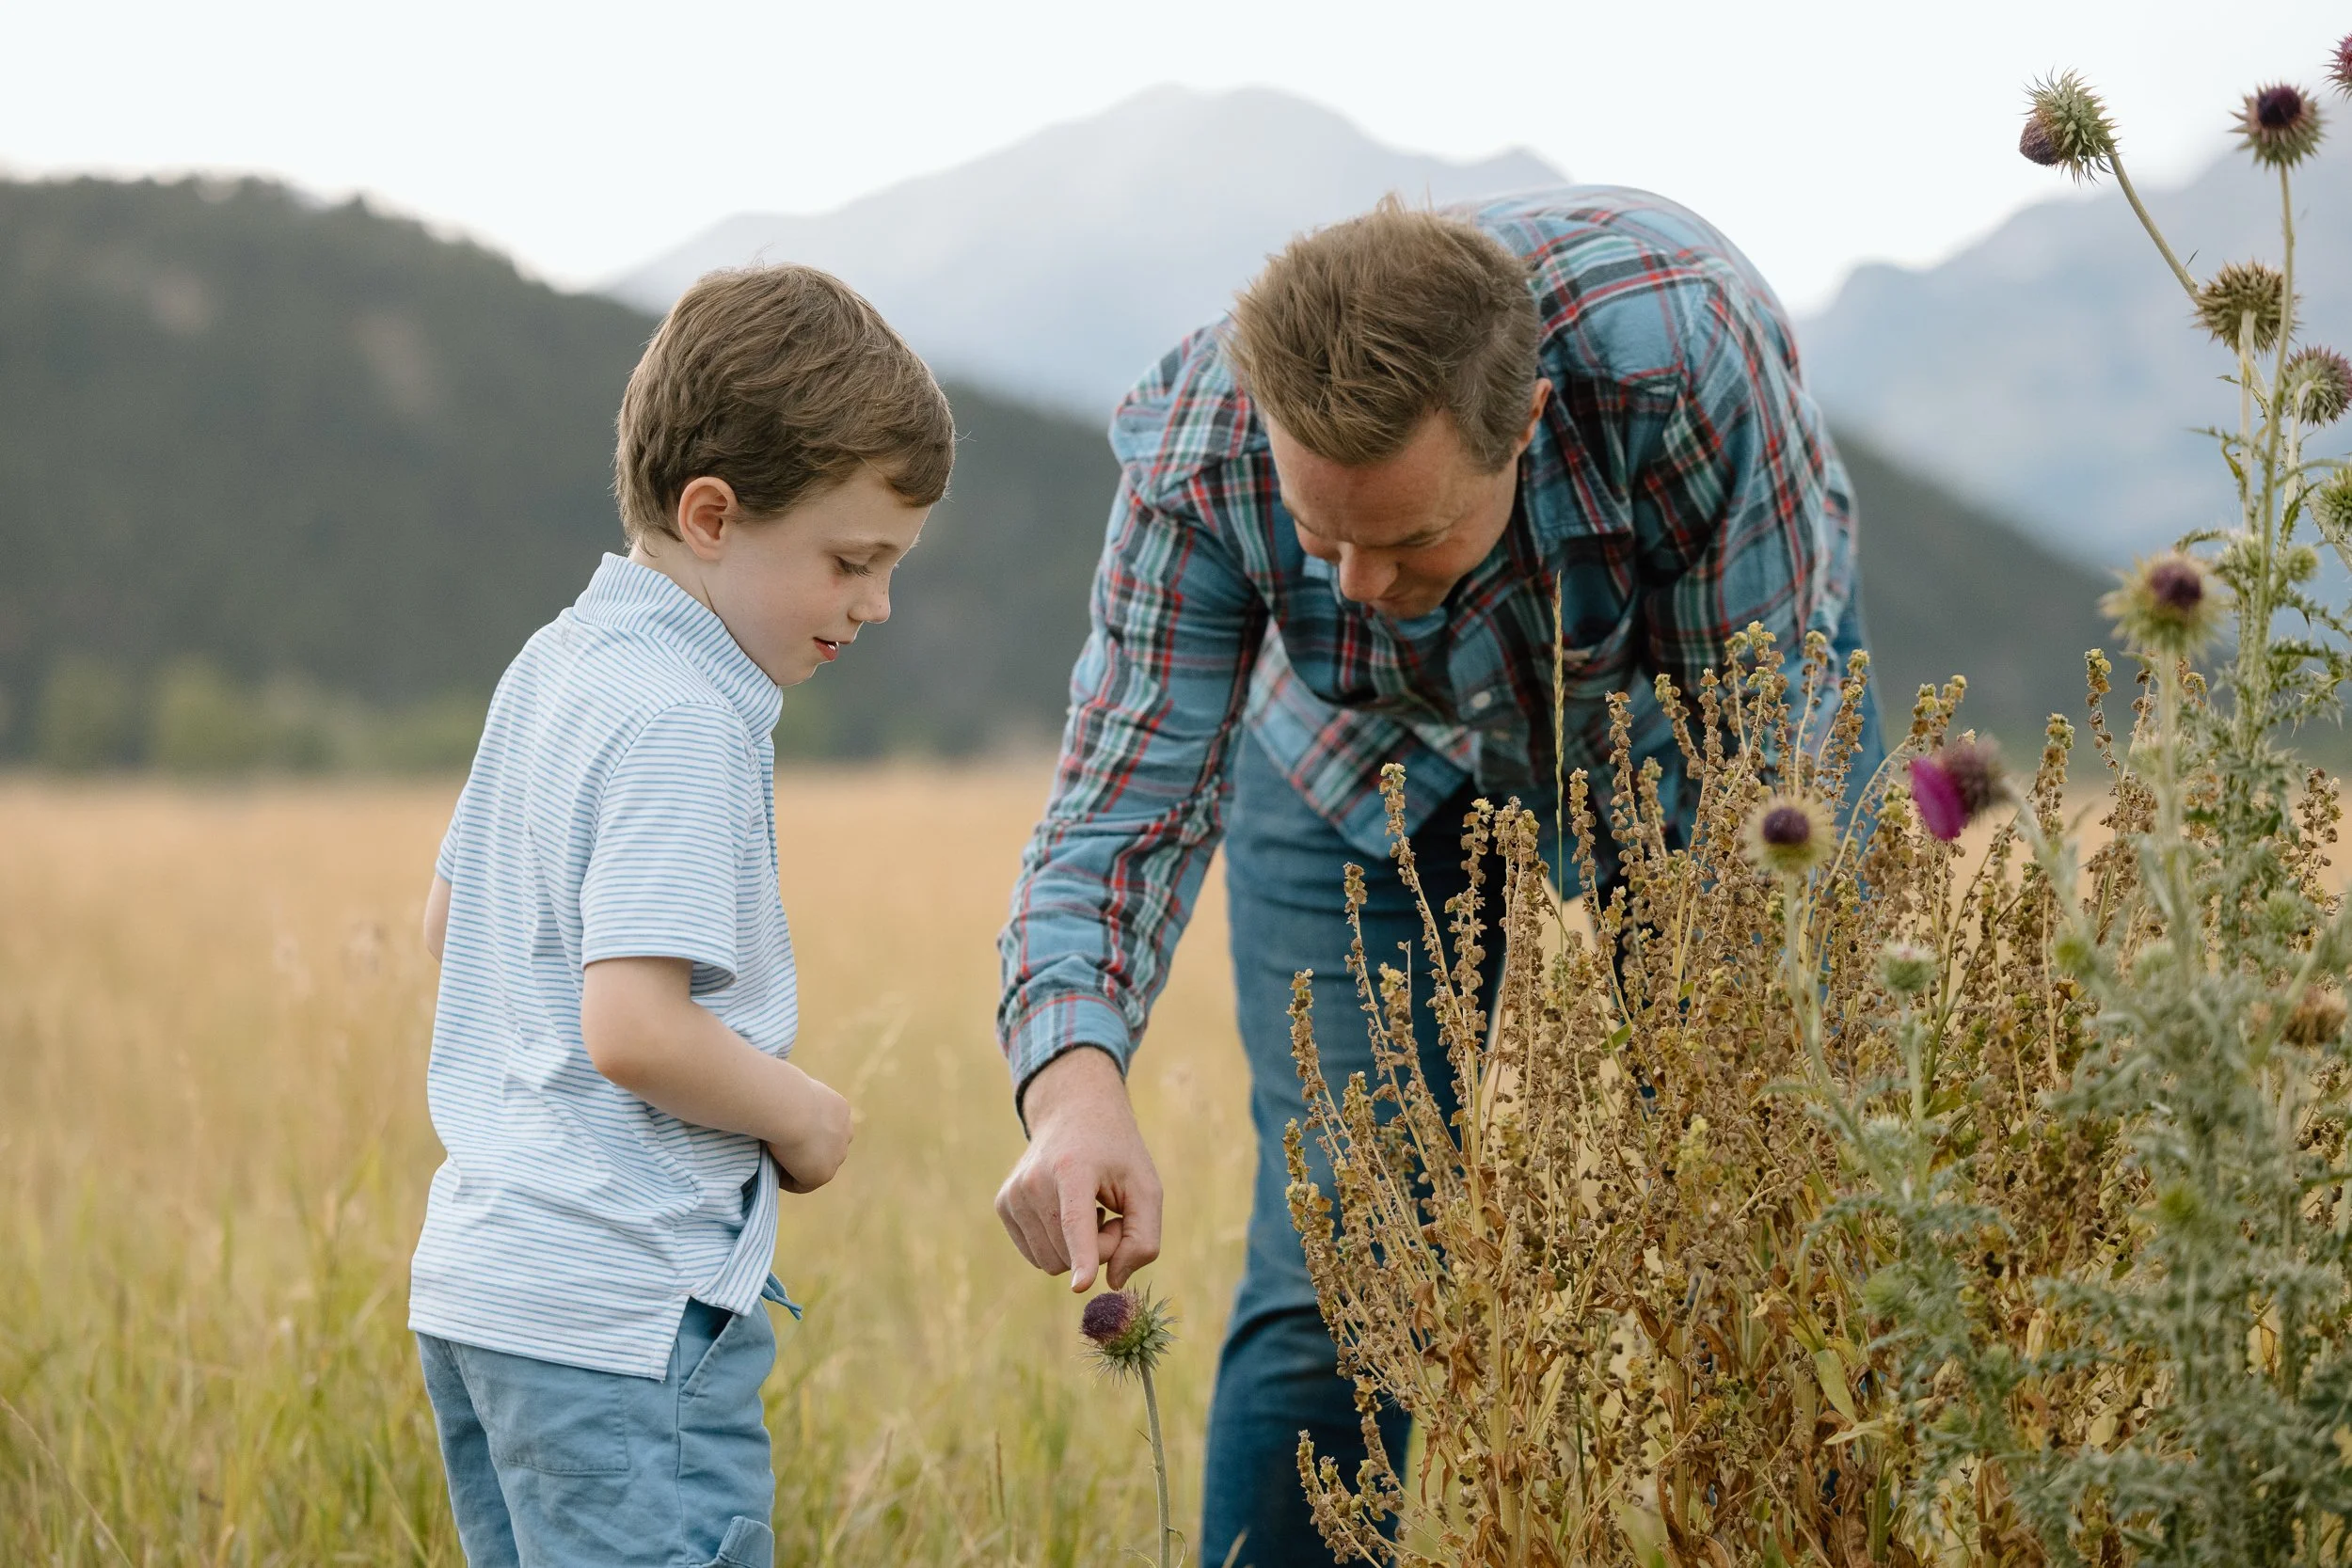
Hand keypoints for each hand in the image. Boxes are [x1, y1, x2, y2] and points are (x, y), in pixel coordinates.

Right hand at [766, 1062, 852, 1192]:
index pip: (825, 1128)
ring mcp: (837, 1155)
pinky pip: (803, 1184)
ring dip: (797, 1168)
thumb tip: (773, 1104)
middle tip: (779, 1152)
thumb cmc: (781, 1092)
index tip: (784, 1134)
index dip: (804, 1133)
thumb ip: (791, 1099)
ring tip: (772, 1163)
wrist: (789, 1106)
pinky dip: (787, 1180)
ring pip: (816, 1168)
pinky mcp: (823, 1174)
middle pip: (826, 1149)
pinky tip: (771, 1171)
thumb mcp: (789, 1088)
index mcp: (840, 1110)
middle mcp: (845, 1133)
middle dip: (805, 1152)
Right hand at [994, 1046, 1161, 1291]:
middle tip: (1107, 1211)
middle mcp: (1034, 1180)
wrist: (1073, 1113)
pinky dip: (1057, 1244)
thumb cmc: (1116, 1154)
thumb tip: (1111, 1281)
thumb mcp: (1146, 1187)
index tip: (1081, 1286)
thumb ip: (1143, 1238)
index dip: (1083, 1255)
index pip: (1076, 1221)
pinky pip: (1036, 1256)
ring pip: (1051, 1262)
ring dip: (1077, 1248)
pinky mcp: (1003, 1205)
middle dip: (1098, 1247)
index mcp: (1074, 1169)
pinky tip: (1065, 1210)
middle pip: (1070, 1255)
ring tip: (1087, 1207)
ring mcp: (1014, 1193)